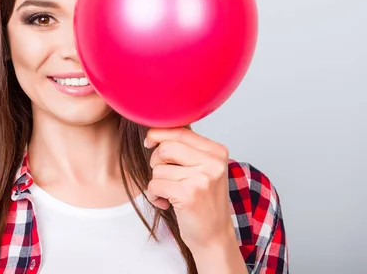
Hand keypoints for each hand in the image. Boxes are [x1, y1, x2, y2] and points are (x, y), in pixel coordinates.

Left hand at [145, 127, 234, 252]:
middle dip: (156, 161)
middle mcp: (213, 163)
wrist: (214, 236)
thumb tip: (155, 130)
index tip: (149, 142)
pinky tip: (165, 202)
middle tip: (163, 176)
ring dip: (156, 183)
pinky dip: (154, 195)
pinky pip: (155, 185)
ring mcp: (202, 179)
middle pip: (166, 148)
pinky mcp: (188, 195)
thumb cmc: (203, 201)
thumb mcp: (203, 169)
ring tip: (170, 193)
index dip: (158, 134)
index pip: (180, 132)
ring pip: (158, 169)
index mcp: (217, 152)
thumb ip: (186, 148)